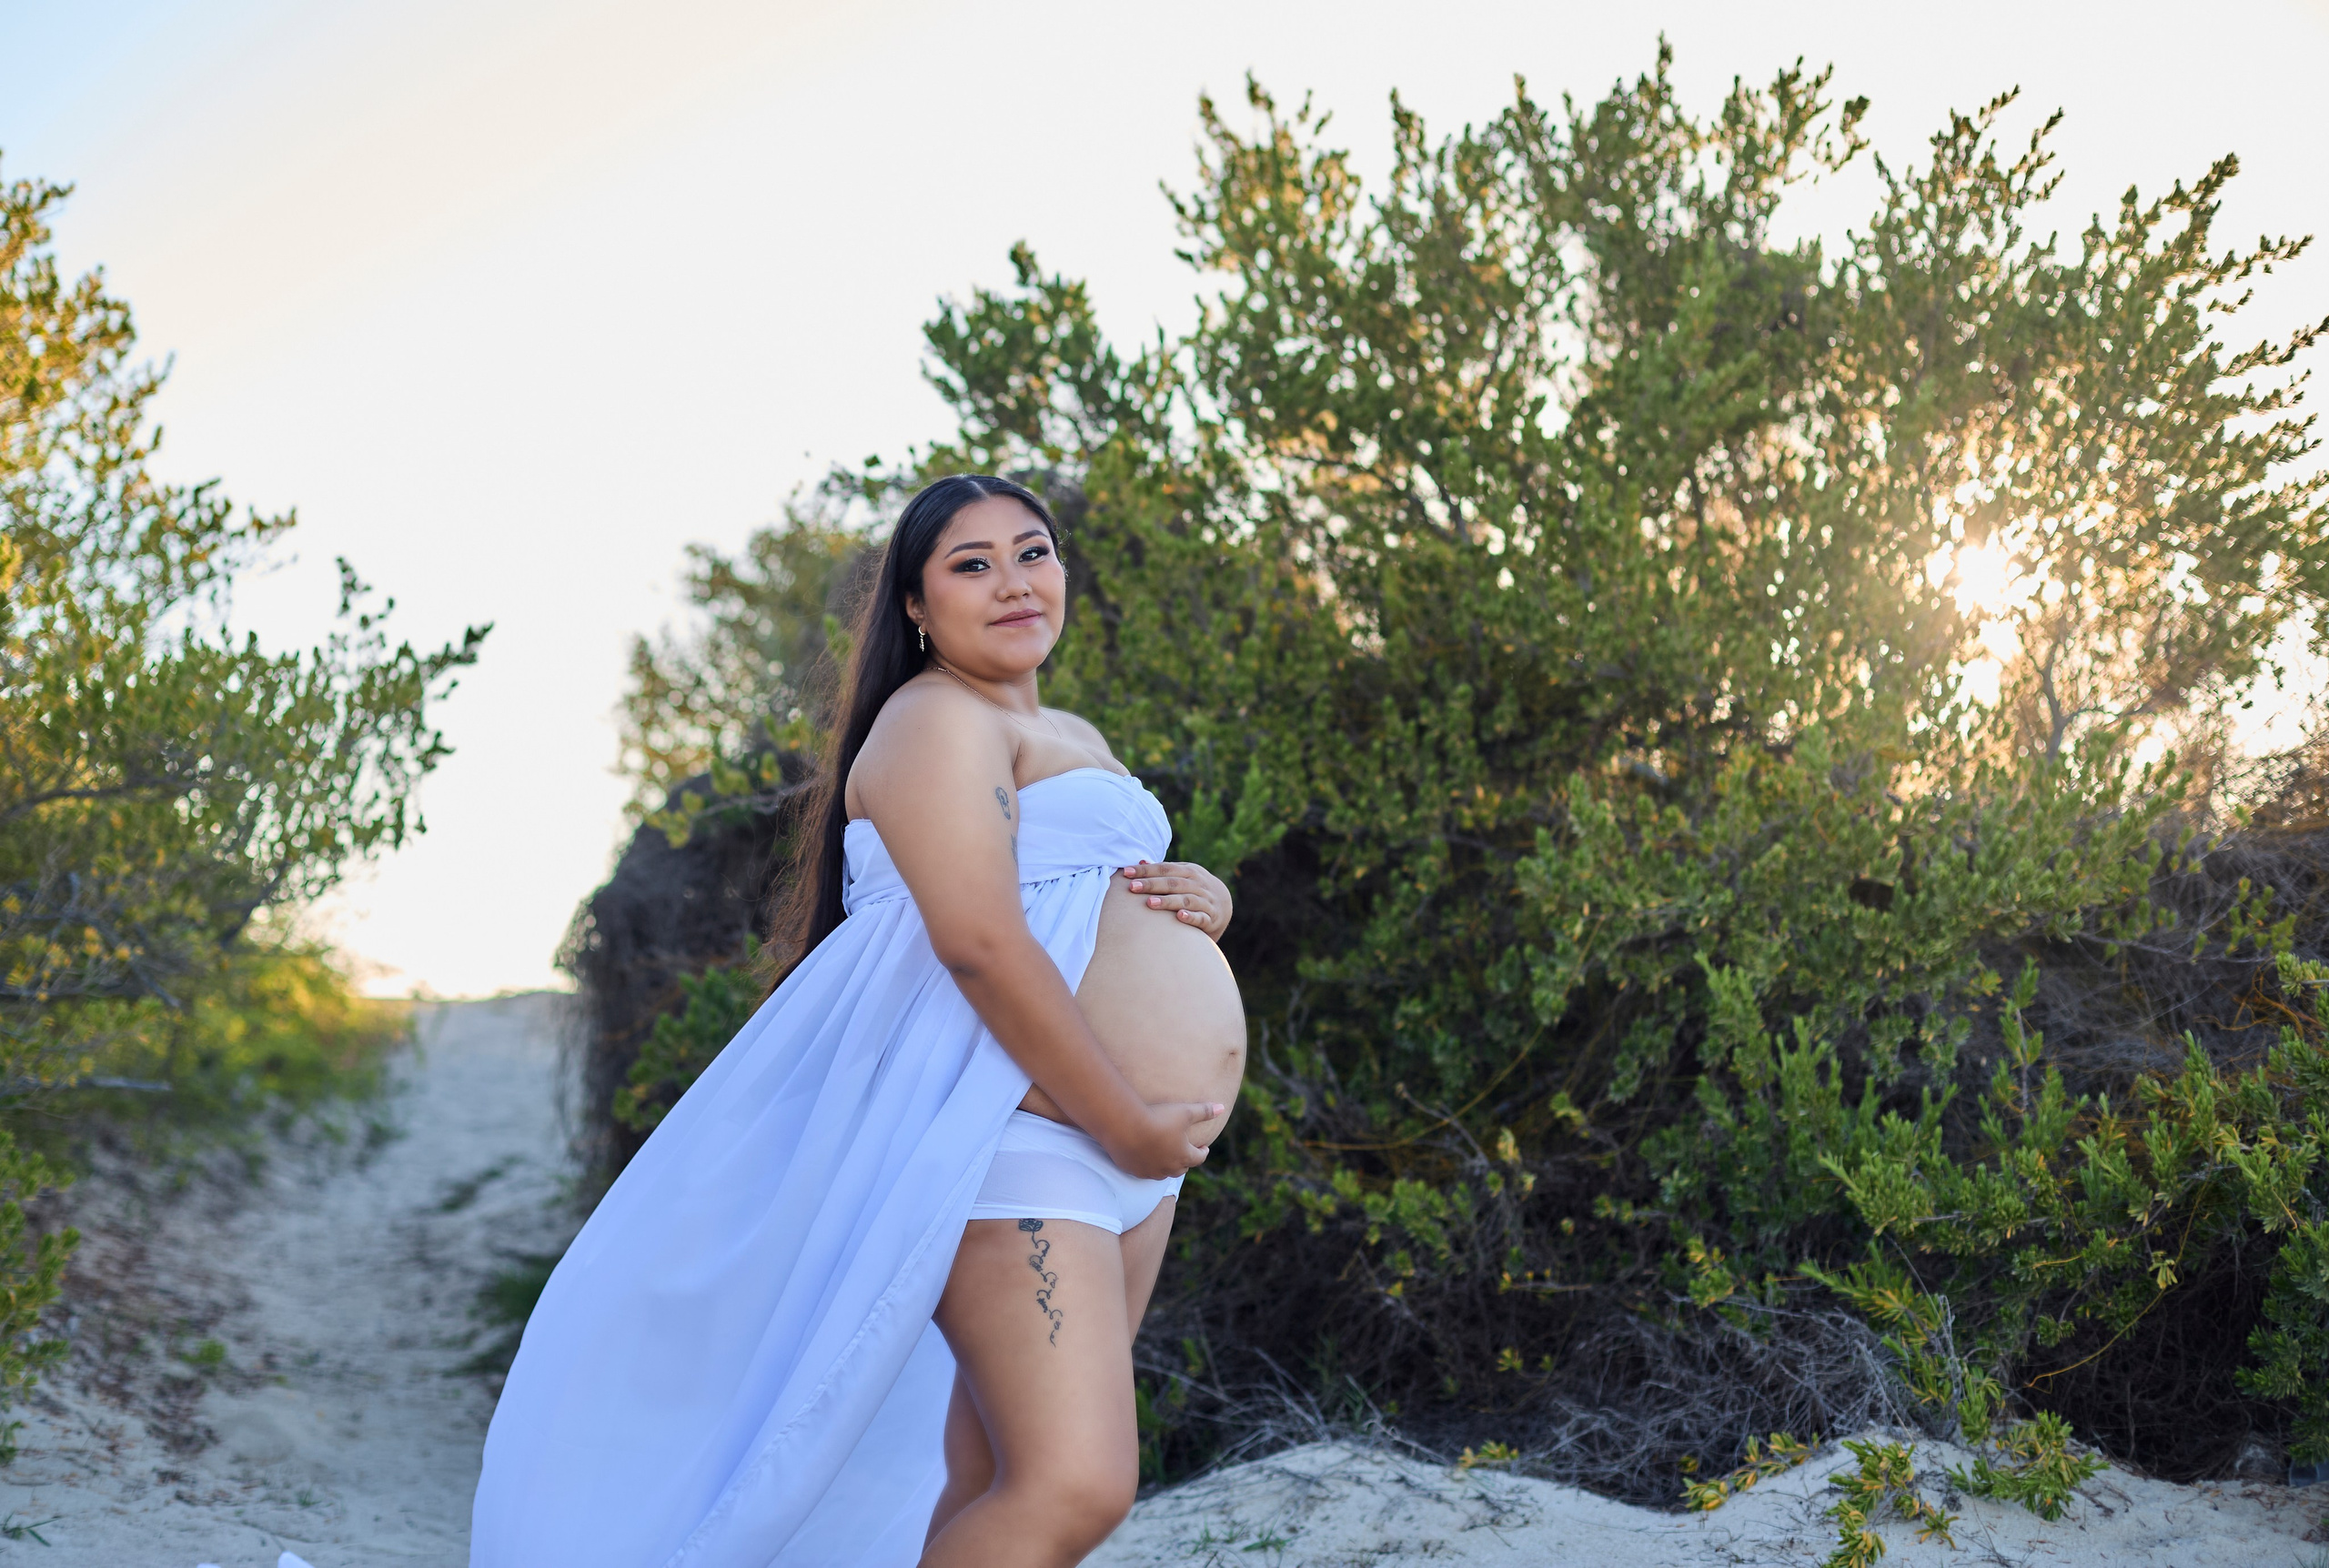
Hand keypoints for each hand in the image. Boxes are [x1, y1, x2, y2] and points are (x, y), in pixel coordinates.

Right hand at [1102, 1099, 1225, 1179]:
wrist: (1125, 1127)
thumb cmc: (1158, 1118)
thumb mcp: (1185, 1112)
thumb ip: (1204, 1111)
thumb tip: (1222, 1107)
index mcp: (1184, 1155)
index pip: (1199, 1158)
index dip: (1203, 1152)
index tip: (1204, 1146)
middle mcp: (1169, 1168)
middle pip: (1182, 1168)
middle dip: (1186, 1160)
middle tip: (1185, 1151)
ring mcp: (1150, 1172)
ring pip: (1163, 1172)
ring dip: (1167, 1165)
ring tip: (1166, 1156)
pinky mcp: (1134, 1171)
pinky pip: (1145, 1172)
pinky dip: (1148, 1165)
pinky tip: (1146, 1156)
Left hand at [1119, 860, 1233, 941]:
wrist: (1223, 905)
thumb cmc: (1194, 888)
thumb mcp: (1182, 876)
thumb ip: (1163, 870)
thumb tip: (1140, 861)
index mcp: (1189, 871)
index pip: (1164, 868)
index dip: (1145, 870)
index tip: (1126, 873)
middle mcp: (1198, 884)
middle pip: (1172, 883)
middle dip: (1152, 884)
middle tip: (1132, 888)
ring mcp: (1205, 901)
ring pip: (1185, 899)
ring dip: (1168, 901)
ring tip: (1149, 903)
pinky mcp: (1210, 918)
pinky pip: (1201, 917)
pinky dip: (1191, 916)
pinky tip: (1180, 916)